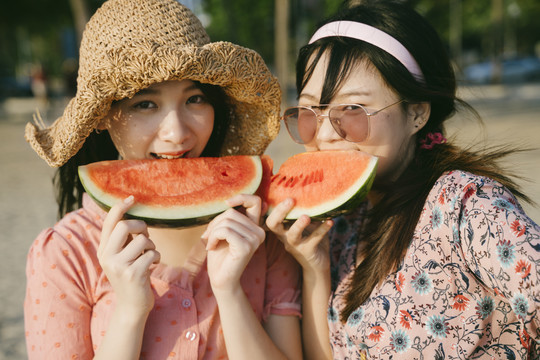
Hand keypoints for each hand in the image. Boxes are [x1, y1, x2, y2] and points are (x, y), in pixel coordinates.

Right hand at [98, 196, 160, 314]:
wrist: (132, 306)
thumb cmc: (131, 276)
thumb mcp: (122, 257)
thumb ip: (123, 240)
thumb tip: (130, 214)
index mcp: (103, 250)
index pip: (109, 222)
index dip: (120, 208)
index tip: (131, 198)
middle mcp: (107, 257)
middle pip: (125, 226)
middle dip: (142, 227)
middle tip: (146, 238)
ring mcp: (119, 266)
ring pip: (142, 240)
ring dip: (152, 246)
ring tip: (149, 255)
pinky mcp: (133, 274)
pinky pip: (152, 254)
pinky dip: (157, 257)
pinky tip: (152, 266)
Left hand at [203, 194, 265, 292]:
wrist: (220, 279)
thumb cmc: (220, 256)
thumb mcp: (224, 231)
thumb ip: (229, 218)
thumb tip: (228, 203)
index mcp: (256, 227)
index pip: (255, 201)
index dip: (241, 197)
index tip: (226, 203)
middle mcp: (259, 232)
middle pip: (232, 213)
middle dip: (215, 223)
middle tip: (208, 237)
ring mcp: (255, 239)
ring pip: (227, 221)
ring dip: (212, 232)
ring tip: (210, 243)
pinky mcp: (246, 247)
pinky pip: (224, 231)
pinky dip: (213, 237)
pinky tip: (211, 247)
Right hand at [265, 198, 332, 272]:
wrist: (318, 264)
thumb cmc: (310, 239)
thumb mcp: (306, 224)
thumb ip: (305, 211)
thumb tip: (312, 191)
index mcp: (282, 229)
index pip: (270, 218)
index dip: (271, 208)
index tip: (279, 195)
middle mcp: (284, 237)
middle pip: (274, 225)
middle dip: (280, 212)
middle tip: (290, 200)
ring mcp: (295, 246)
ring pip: (292, 235)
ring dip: (299, 225)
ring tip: (306, 217)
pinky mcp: (307, 252)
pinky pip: (314, 240)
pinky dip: (322, 230)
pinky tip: (330, 222)